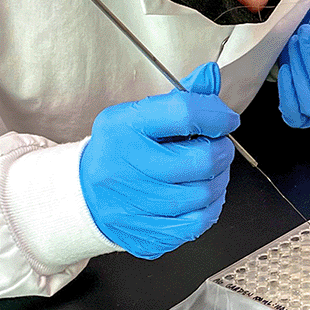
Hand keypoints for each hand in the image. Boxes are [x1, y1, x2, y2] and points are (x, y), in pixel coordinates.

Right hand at [79, 62, 238, 258]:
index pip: (183, 112)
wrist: (84, 196)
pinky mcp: (144, 234)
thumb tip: (211, 75)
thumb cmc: (120, 151)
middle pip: (200, 159)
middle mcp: (124, 166)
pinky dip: (210, 208)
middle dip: (221, 151)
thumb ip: (181, 97)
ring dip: (219, 180)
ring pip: (203, 194)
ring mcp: (132, 204)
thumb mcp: (140, 115)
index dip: (216, 114)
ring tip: (210, 171)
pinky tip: (202, 197)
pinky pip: (196, 224)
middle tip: (218, 147)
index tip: (226, 118)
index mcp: (122, 127)